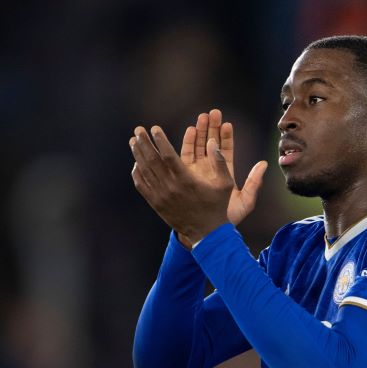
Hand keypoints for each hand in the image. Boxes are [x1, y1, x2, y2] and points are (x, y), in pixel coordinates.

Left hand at [129, 111, 265, 245]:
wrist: (206, 233)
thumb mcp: (226, 184)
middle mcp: (171, 187)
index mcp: (186, 180)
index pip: (168, 155)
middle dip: (144, 143)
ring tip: (134, 141)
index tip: (155, 128)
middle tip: (138, 129)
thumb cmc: (217, 206)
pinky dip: (137, 172)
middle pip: (152, 160)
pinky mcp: (156, 204)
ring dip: (138, 154)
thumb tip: (213, 142)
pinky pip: (142, 185)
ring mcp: (161, 196)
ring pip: (145, 171)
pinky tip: (136, 163)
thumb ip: (220, 161)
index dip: (160, 140)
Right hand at [182, 110, 267, 225]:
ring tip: (201, 116)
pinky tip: (189, 131)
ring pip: (198, 148)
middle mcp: (211, 171)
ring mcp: (197, 173)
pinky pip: (185, 157)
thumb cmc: (228, 218)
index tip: (227, 122)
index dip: (227, 136)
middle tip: (213, 112)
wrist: (208, 233)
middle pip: (211, 144)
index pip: (227, 151)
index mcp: (226, 174)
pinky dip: (187, 144)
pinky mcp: (185, 177)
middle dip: (212, 128)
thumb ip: (255, 182)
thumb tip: (265, 164)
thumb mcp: (246, 201)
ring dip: (199, 132)